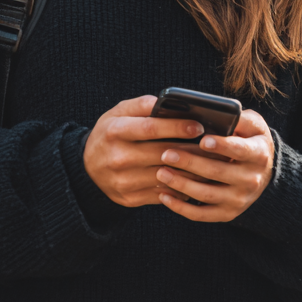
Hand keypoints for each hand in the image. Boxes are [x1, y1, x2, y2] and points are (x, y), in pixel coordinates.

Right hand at [83, 95, 204, 207]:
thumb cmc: (110, 134)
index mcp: (115, 132)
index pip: (150, 128)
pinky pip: (162, 194)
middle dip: (191, 149)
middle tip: (214, 145)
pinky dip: (181, 186)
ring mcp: (124, 181)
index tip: (199, 126)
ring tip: (211, 162)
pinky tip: (195, 178)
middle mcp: (118, 158)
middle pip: (162, 154)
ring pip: (166, 177)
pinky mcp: (130, 199)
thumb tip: (170, 102)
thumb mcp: (118, 112)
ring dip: (191, 170)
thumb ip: (142, 105)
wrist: (87, 168)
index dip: (176, 127)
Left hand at [155, 108, 273, 222]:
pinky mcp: (227, 214)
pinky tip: (164, 195)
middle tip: (166, 154)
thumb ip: (238, 118)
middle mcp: (251, 180)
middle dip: (190, 163)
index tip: (202, 140)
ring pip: (206, 195)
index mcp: (258, 154)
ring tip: (161, 172)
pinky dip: (181, 208)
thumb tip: (218, 111)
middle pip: (217, 172)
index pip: (240, 150)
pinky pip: (201, 215)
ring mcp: (239, 200)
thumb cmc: (250, 139)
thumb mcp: (253, 125)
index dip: (222, 146)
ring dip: (181, 185)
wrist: (263, 172)